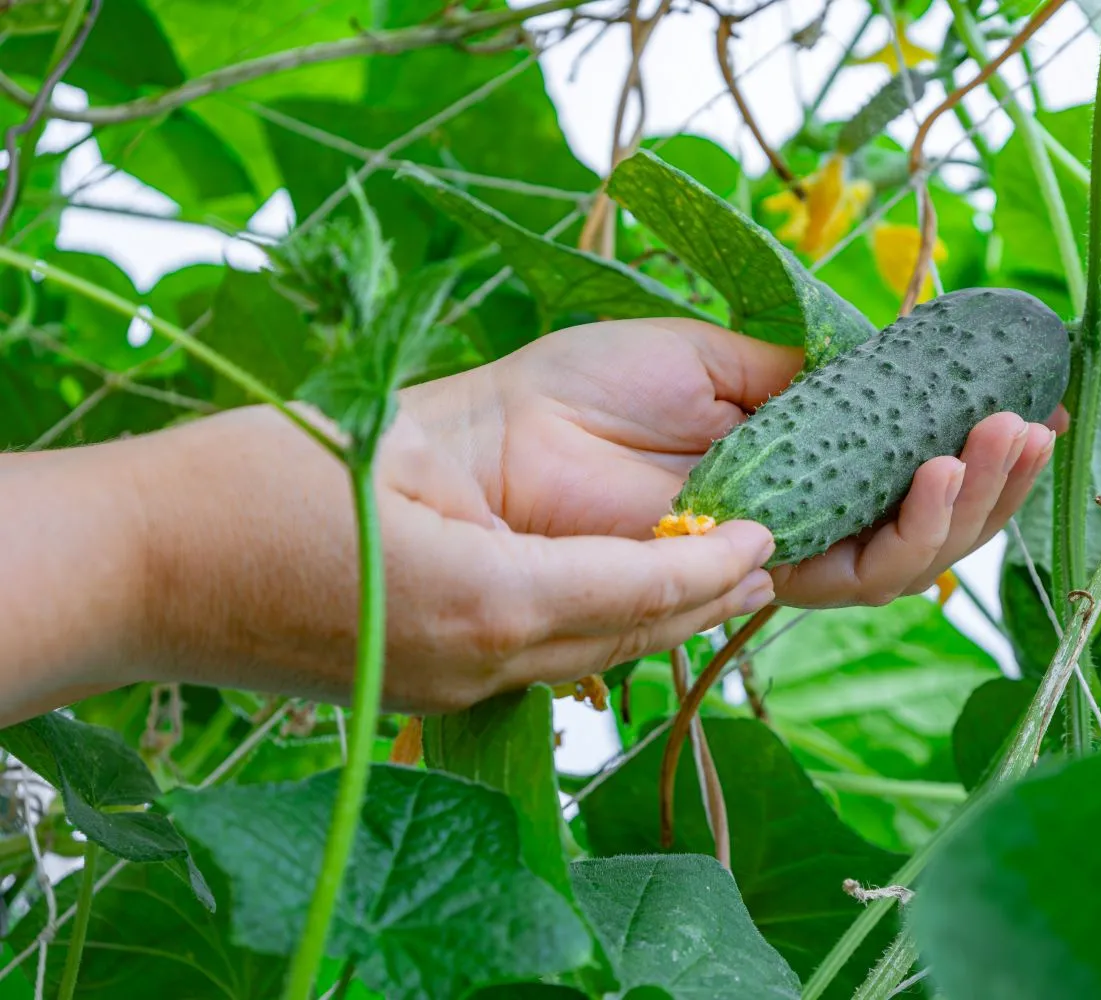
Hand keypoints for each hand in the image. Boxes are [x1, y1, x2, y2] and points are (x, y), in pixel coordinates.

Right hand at [0, 406, 772, 719]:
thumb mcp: (393, 445)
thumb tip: (618, 501)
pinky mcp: (426, 690)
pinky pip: (541, 663)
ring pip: (588, 659)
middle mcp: (477, 663)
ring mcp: (448, 690)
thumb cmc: (254, 482)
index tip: (763, 542)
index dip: (709, 571)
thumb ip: (509, 483)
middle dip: (700, 603)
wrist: (142, 564)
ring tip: (715, 577)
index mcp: (478, 600)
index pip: (637, 595)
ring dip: (653, 620)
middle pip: (626, 639)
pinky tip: (615, 594)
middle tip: (765, 562)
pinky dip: (593, 629)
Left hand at [403, 318, 1063, 608]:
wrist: (495, 441)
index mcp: (788, 458)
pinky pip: (849, 577)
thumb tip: (891, 368)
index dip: (969, 437)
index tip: (1029, 394)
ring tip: (1001, 442)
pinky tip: (935, 474)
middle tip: (1032, 422)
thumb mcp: (708, 358)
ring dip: (966, 503)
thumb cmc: (579, 392)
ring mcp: (775, 555)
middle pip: (917, 518)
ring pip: (900, 557)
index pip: (899, 462)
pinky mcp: (751, 587)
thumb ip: (805, 372)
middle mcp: (792, 515)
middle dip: (989, 475)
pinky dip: (904, 533)